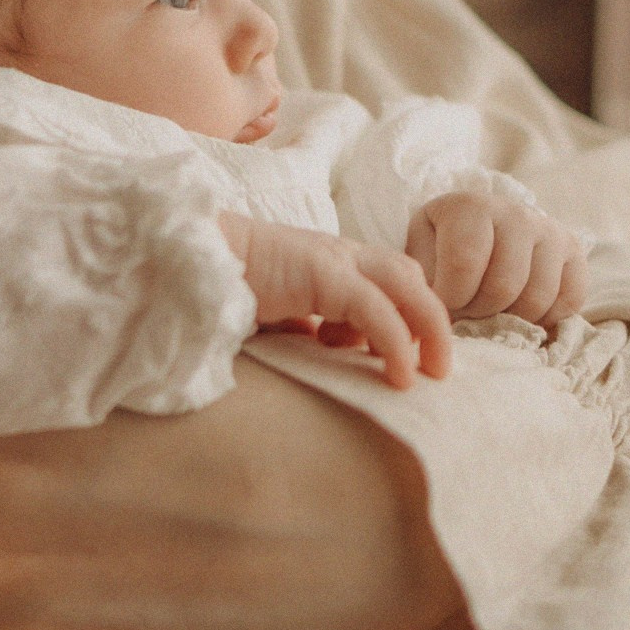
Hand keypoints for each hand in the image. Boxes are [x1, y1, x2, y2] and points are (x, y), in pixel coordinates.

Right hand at [221, 216, 451, 387]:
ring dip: (429, 330)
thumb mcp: (275, 309)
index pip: (391, 280)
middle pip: (410, 278)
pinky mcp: (325, 274)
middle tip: (436, 368)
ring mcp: (336, 259)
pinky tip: (398, 374)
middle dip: (431, 323)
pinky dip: (395, 343)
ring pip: (408, 286)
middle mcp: (342, 254)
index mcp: (332, 261)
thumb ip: (300, 322)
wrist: (192, 258)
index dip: (407, 317)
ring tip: (430, 372)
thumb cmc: (225, 284)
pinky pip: (376, 310)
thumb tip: (314, 344)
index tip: (396, 360)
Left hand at [407, 192, 587, 325]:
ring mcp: (551, 231)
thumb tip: (435, 310)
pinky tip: (521, 310)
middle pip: (503, 287)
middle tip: (468, 310)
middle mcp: (517, 213)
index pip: (464, 265)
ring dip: (510, 318)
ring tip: (491, 310)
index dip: (451, 299)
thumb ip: (421, 277)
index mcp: (472, 206)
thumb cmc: (443, 245)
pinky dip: (545, 318)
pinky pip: (569, 301)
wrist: (482, 230)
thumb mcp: (420, 251)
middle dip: (479, 312)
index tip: (443, 303)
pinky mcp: (575, 252)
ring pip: (537, 299)